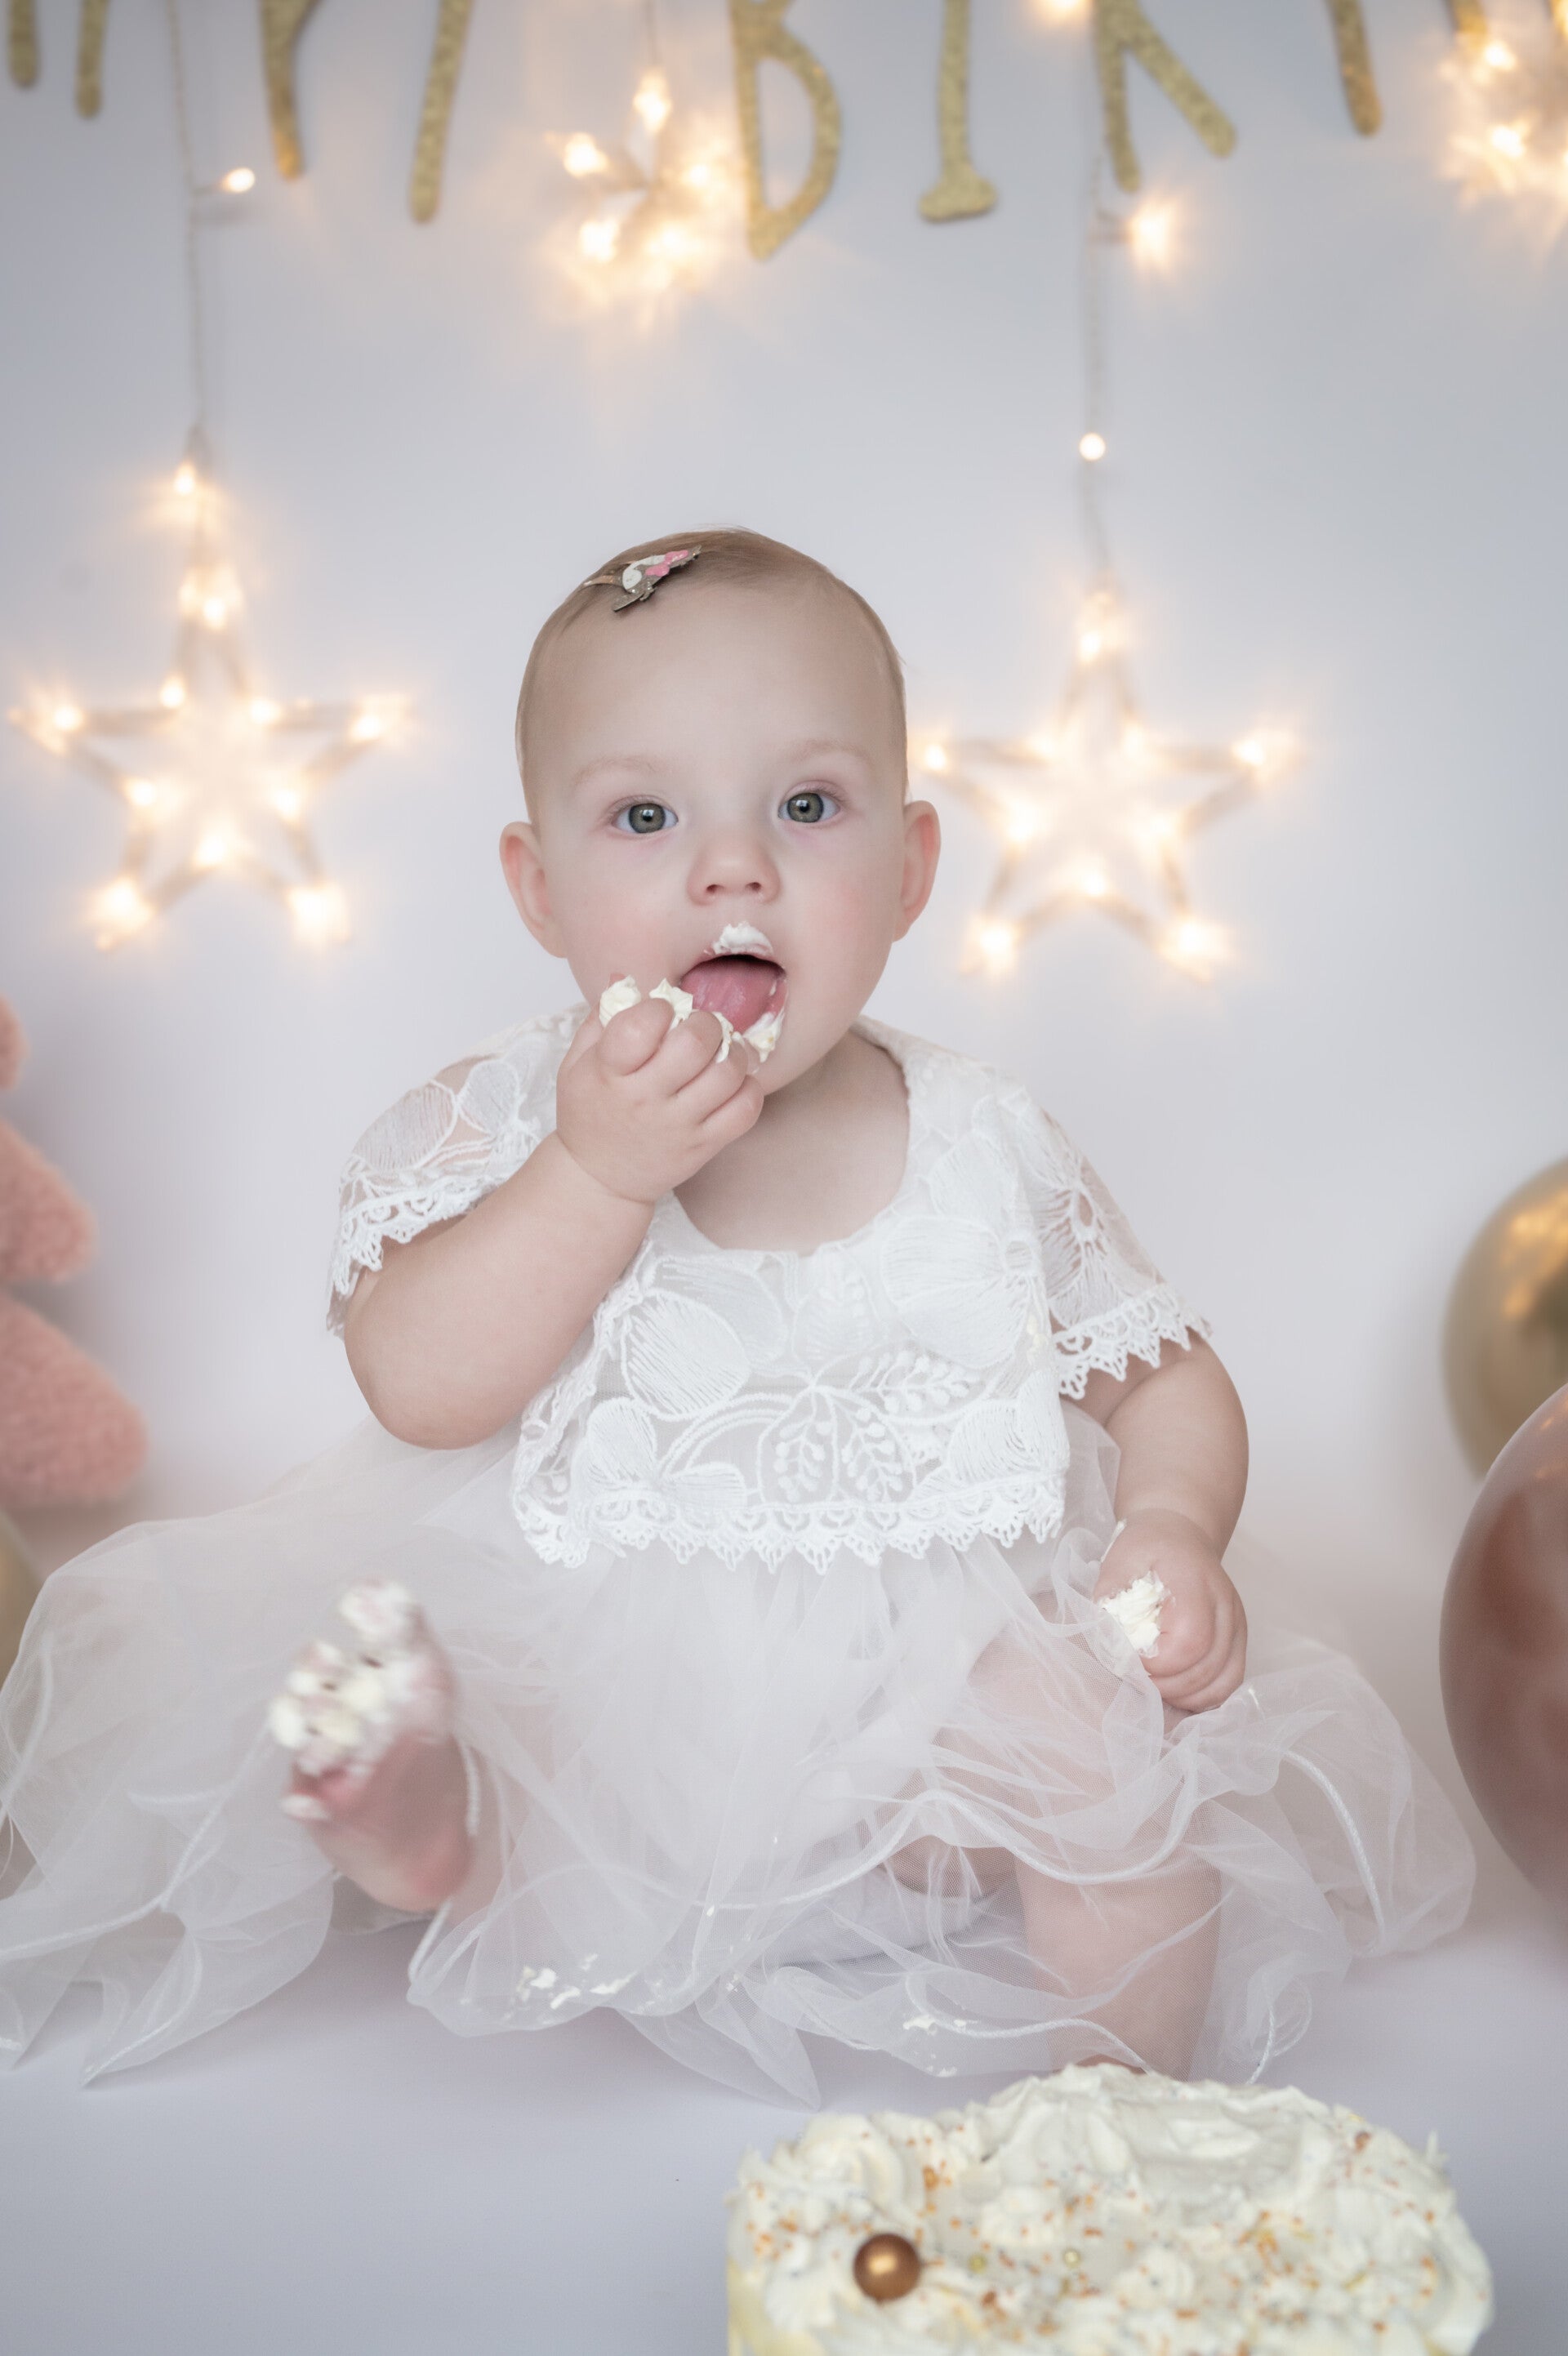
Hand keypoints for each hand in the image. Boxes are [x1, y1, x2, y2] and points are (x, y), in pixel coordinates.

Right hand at [554, 992, 763, 1206]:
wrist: (599, 1179)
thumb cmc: (589, 1113)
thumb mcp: (578, 1063)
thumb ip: (601, 1018)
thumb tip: (624, 976)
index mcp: (609, 1072)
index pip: (643, 1025)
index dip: (660, 1006)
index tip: (662, 1012)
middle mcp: (645, 1099)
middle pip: (695, 1043)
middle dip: (705, 1022)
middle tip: (700, 1027)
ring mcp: (679, 1125)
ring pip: (727, 1073)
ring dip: (732, 1052)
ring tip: (721, 1051)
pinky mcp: (704, 1146)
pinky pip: (745, 1110)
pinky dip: (748, 1088)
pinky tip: (732, 1083)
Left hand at [1093, 1506, 1246, 1712]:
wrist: (1180, 1536)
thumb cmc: (1147, 1547)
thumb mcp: (1118, 1561)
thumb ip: (1110, 1599)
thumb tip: (1108, 1642)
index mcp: (1195, 1581)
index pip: (1190, 1639)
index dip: (1159, 1664)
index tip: (1130, 1661)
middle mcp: (1225, 1604)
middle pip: (1208, 1666)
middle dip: (1167, 1685)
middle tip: (1136, 1680)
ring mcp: (1237, 1623)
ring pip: (1225, 1680)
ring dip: (1187, 1696)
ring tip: (1155, 1689)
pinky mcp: (1238, 1638)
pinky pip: (1231, 1680)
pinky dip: (1205, 1696)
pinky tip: (1178, 1691)